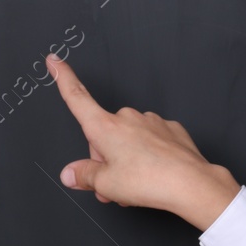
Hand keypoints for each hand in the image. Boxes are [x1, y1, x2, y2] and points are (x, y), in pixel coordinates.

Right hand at [46, 54, 240, 230]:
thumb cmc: (150, 182)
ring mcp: (151, 121)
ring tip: (138, 181)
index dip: (63, 78)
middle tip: (115, 183)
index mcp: (105, 127)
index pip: (77, 97)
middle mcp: (127, 118)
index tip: (55, 61)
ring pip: (128, 139)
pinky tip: (156, 171)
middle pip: (104, 134)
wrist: (191, 183)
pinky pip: (151, 140)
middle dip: (105, 157)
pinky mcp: (170, 128)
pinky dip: (149, 155)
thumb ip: (84, 176)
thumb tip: (71, 173)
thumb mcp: (106, 185)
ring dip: (127, 158)